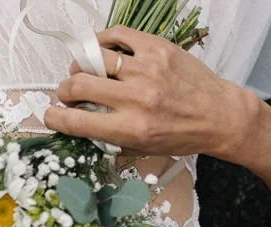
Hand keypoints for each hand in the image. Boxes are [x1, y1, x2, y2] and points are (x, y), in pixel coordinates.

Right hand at [42, 27, 260, 160]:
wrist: (219, 115)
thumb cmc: (180, 135)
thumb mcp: (140, 148)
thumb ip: (107, 136)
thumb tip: (77, 119)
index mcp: (129, 128)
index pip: (75, 120)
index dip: (54, 117)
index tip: (51, 114)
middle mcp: (136, 98)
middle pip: (78, 84)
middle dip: (64, 90)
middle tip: (69, 93)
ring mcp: (147, 69)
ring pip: (93, 58)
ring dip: (80, 66)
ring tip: (85, 71)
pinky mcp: (157, 47)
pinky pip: (117, 35)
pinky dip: (101, 41)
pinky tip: (100, 51)